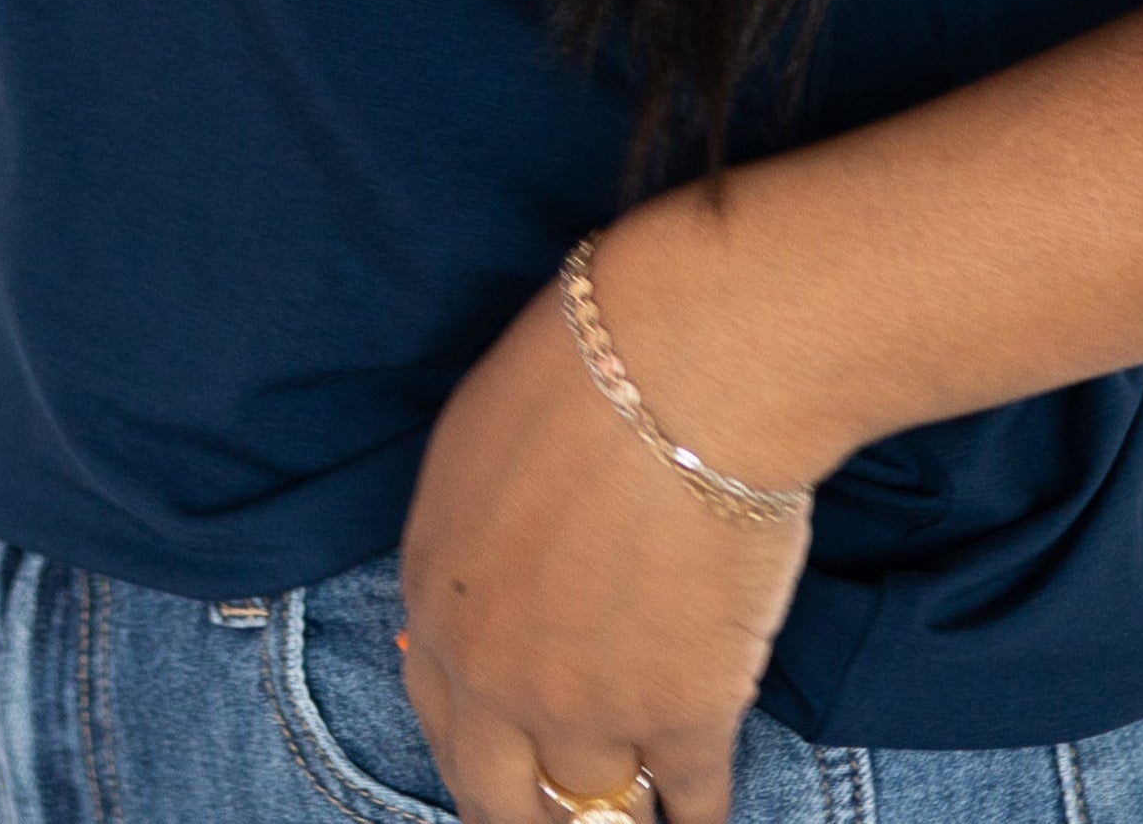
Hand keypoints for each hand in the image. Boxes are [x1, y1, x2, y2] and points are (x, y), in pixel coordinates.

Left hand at [393, 214, 827, 823]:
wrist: (679, 365)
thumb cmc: (576, 370)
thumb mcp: (474, 452)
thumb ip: (471, 549)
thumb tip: (486, 604)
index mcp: (439, 603)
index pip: (442, 726)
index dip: (480, 758)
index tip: (507, 775)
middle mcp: (498, 676)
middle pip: (502, 800)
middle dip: (535, 818)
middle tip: (565, 819)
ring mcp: (590, 708)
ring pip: (598, 808)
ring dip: (620, 811)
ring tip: (639, 815)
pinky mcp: (685, 715)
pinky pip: (693, 802)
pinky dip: (700, 815)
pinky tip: (703, 816)